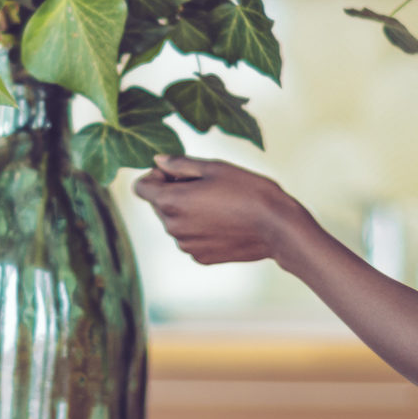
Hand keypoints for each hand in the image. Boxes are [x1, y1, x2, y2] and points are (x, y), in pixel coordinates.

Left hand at [132, 156, 305, 265]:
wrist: (277, 227)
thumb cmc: (247, 190)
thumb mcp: (213, 167)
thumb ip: (179, 163)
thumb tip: (157, 160)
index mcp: (170, 202)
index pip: (140, 187)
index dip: (155, 175)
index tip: (179, 172)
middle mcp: (172, 228)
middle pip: (158, 204)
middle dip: (173, 192)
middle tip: (207, 185)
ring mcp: (186, 246)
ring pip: (175, 222)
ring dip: (188, 211)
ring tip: (220, 204)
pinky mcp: (201, 258)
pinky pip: (191, 238)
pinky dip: (200, 229)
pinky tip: (225, 222)